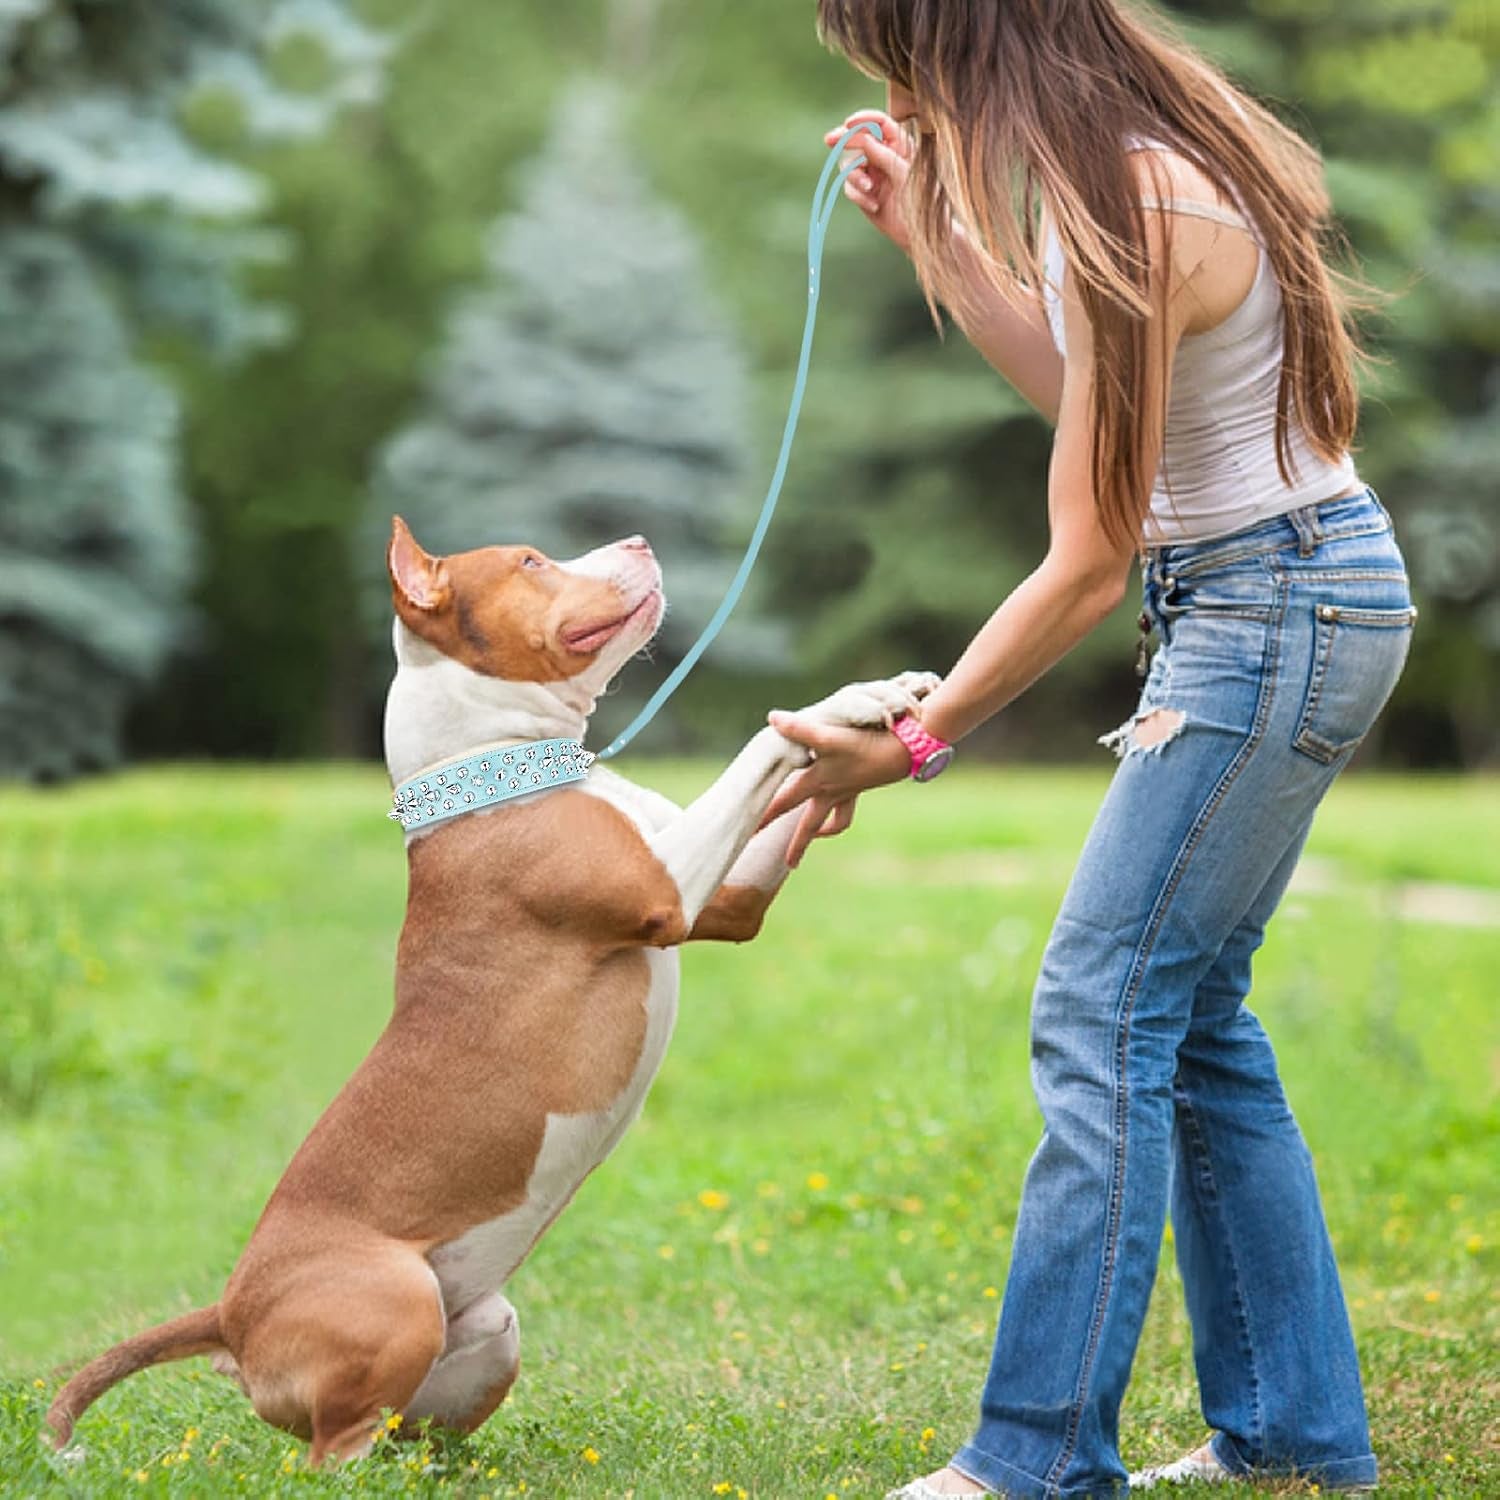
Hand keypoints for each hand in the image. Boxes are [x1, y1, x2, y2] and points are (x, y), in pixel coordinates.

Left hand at [761, 713, 911, 867]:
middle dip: (794, 844)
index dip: (764, 816)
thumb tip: (773, 718)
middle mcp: (830, 791)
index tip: (746, 833)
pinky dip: (835, 819)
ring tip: (809, 846)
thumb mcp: (830, 737)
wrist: (906, 749)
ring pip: (830, 824)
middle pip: (807, 825)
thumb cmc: (866, 744)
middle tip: (785, 863)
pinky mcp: (859, 786)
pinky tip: (828, 819)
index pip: (782, 802)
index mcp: (818, 782)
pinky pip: (845, 811)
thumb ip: (800, 730)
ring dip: (817, 836)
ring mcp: (846, 791)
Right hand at [824, 109, 914, 254]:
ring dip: (855, 176)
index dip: (863, 120)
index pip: (879, 123)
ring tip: (868, 189)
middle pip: (858, 139)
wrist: (921, 234)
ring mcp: (873, 175)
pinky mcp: (865, 194)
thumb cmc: (922, 201)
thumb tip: (862, 139)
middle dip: (844, 139)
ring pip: (850, 165)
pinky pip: (850, 188)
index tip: (848, 124)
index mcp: (900, 145)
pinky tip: (874, 205)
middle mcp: (884, 157)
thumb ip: (884, 156)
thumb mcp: (905, 174)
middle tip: (829, 139)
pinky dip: (858, 195)